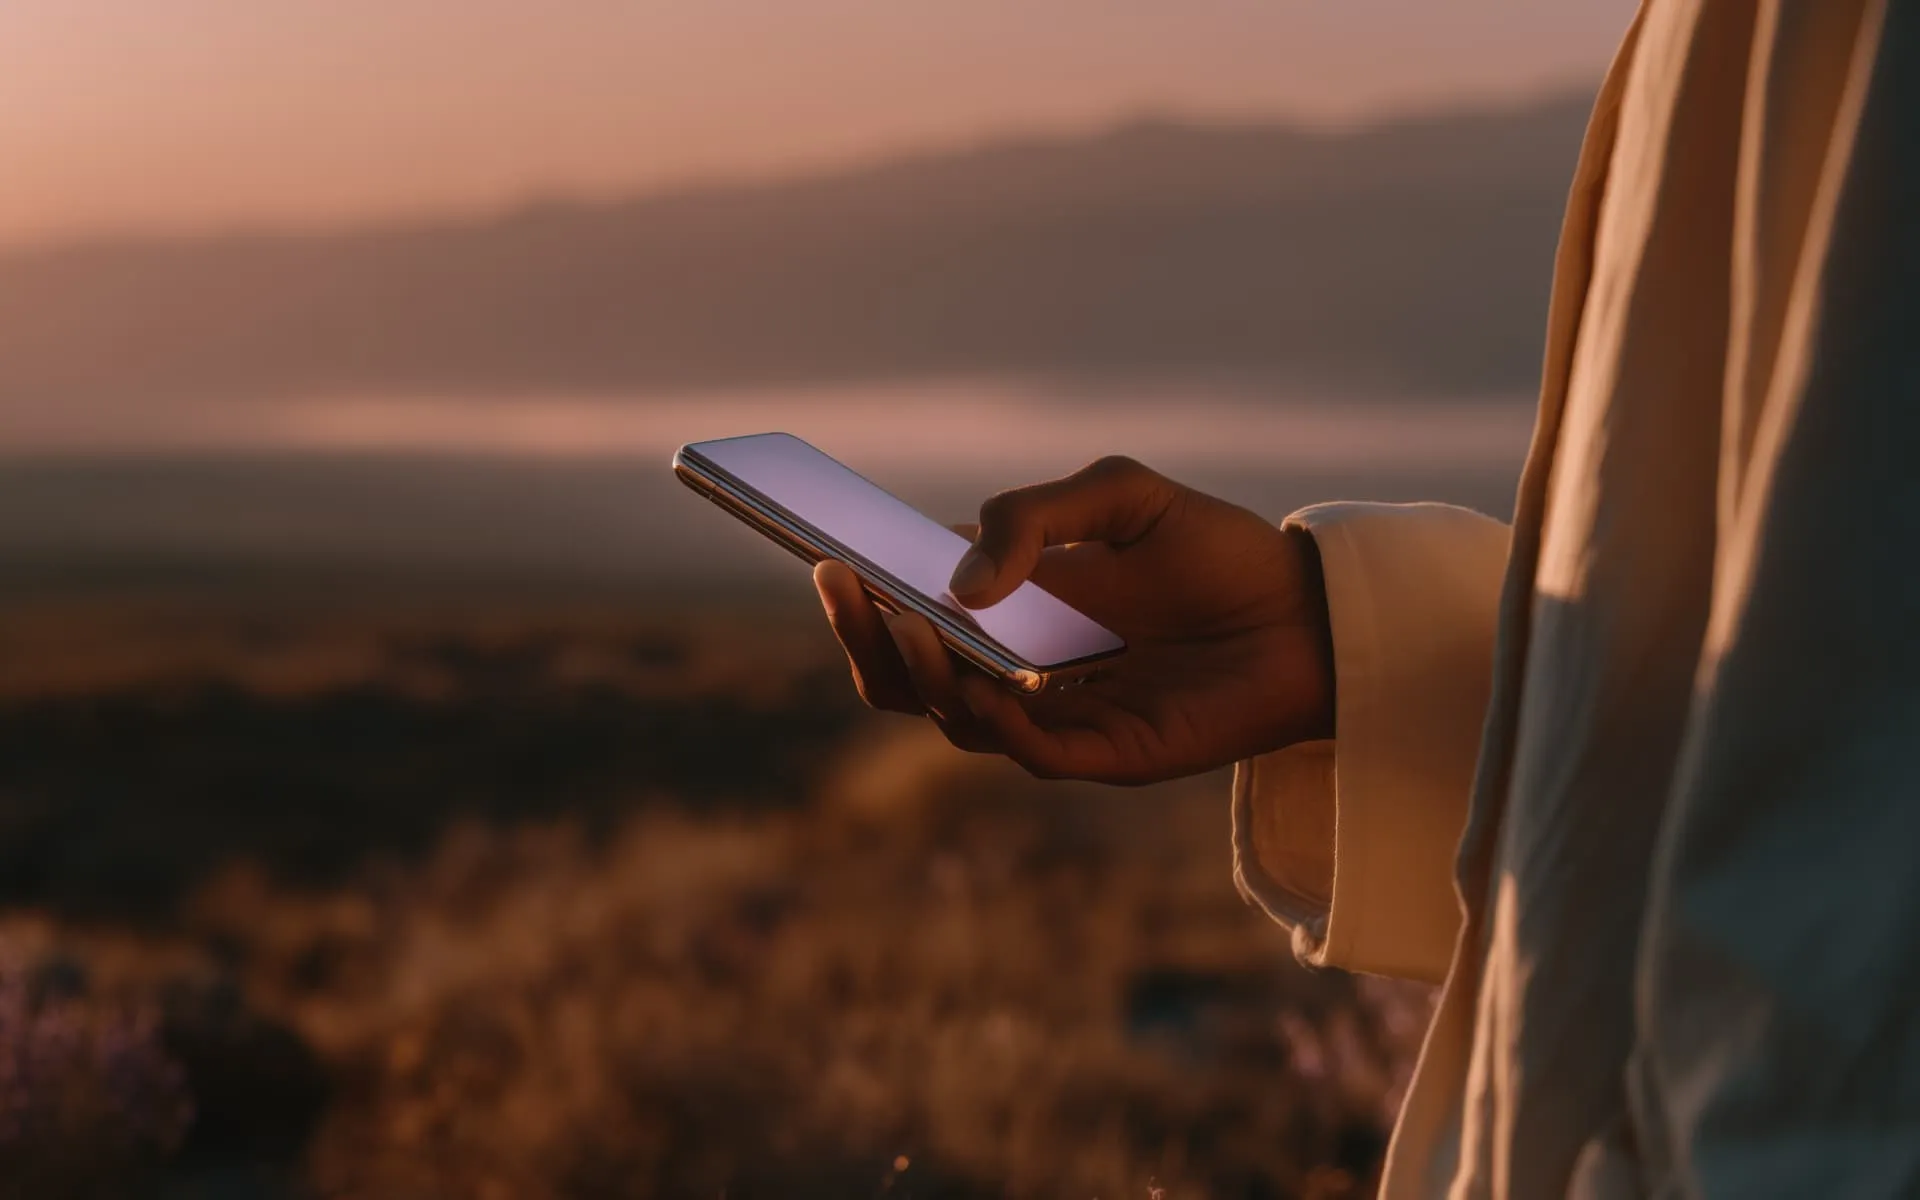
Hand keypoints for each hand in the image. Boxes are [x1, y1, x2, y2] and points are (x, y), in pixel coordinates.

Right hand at [813, 456, 1334, 784]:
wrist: (1308, 611)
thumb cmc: (1216, 551)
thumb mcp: (1121, 496)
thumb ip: (1036, 516)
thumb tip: (961, 584)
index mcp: (1012, 606)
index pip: (910, 610)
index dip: (862, 591)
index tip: (824, 553)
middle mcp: (1019, 666)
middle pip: (907, 676)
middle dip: (861, 636)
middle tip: (840, 586)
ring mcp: (1056, 714)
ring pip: (951, 716)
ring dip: (918, 673)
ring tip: (906, 622)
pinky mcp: (1104, 755)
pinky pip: (1026, 749)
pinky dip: (990, 717)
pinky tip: (978, 677)